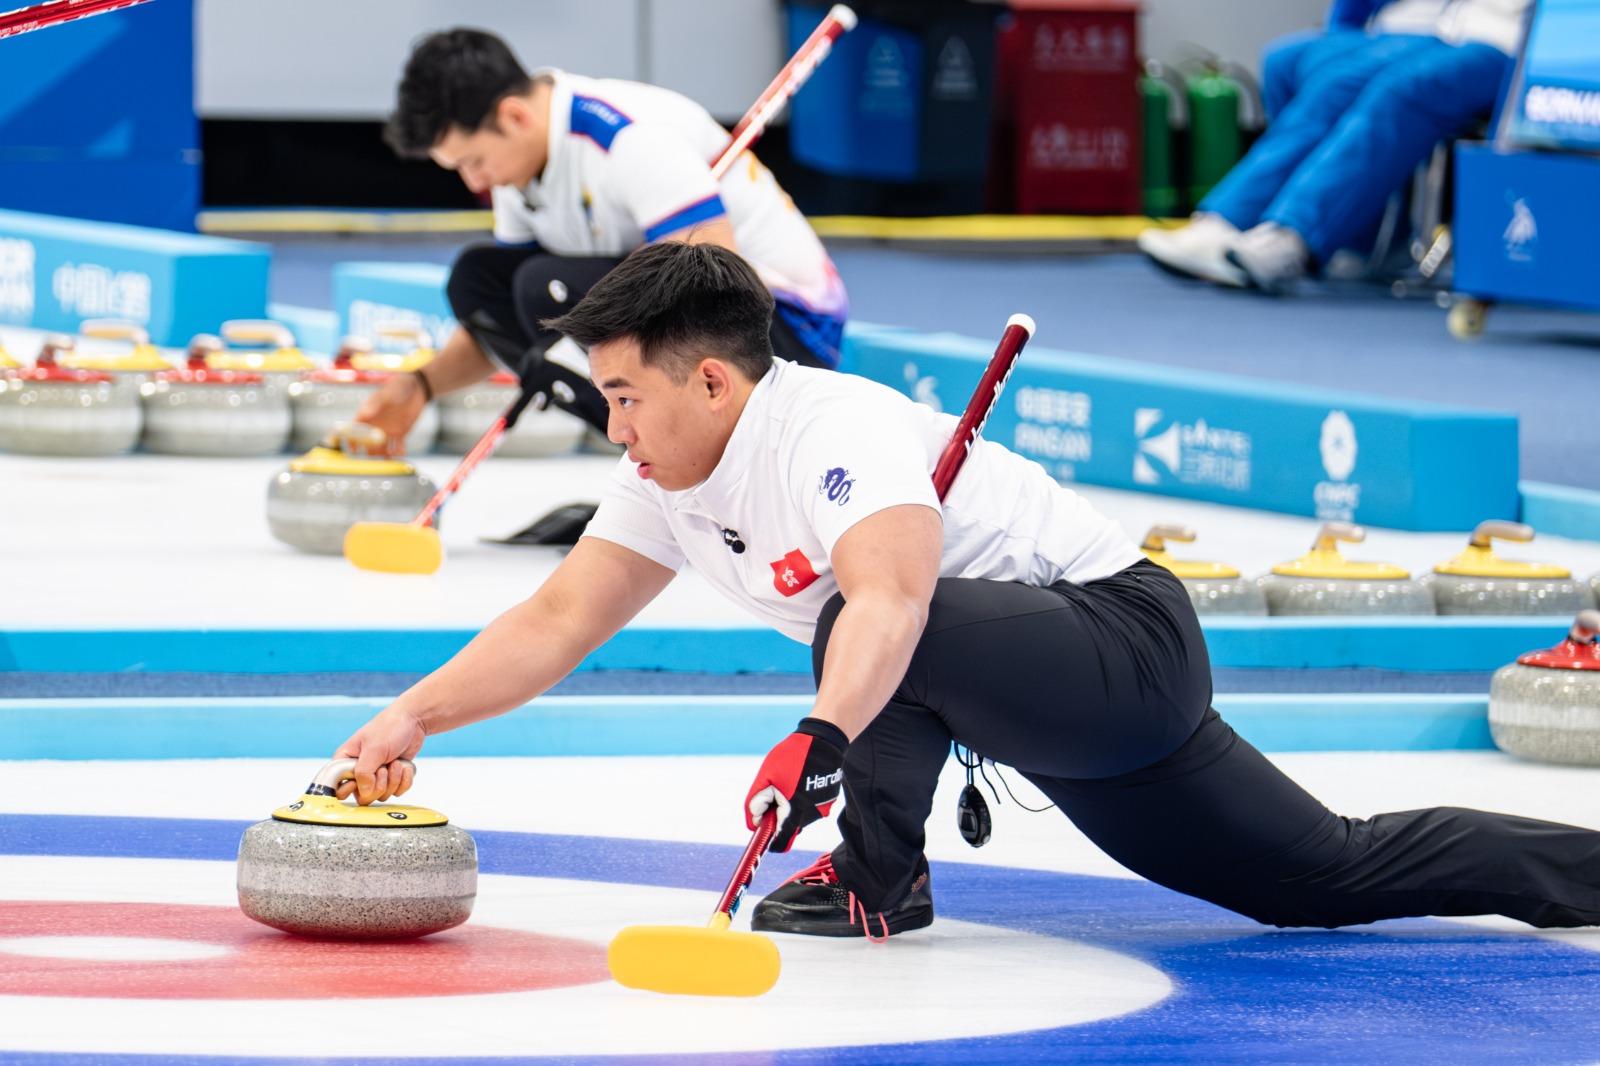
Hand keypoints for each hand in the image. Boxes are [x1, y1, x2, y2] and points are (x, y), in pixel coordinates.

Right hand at [332, 706, 427, 804]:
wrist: (414, 720)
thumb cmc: (390, 727)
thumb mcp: (374, 749)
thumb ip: (364, 773)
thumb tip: (364, 793)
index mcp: (346, 761)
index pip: (338, 788)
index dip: (348, 790)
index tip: (359, 782)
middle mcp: (359, 771)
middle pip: (363, 796)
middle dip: (379, 785)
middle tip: (384, 768)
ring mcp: (376, 775)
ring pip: (381, 795)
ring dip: (393, 781)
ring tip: (396, 762)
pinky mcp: (392, 777)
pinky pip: (397, 792)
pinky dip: (404, 781)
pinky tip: (405, 767)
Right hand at [350, 373, 427, 455]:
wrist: (416, 389)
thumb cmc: (398, 387)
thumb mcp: (387, 394)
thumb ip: (376, 404)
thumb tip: (364, 413)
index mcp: (367, 415)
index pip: (355, 429)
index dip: (352, 440)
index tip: (353, 450)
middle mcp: (375, 425)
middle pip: (368, 443)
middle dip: (370, 451)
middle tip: (374, 457)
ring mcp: (387, 430)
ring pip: (382, 448)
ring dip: (383, 454)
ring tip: (388, 458)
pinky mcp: (400, 433)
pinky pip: (397, 446)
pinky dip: (398, 451)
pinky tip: (401, 453)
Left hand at [745, 717, 847, 851]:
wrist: (824, 739)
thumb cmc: (792, 756)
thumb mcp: (766, 776)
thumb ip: (755, 802)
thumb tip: (753, 822)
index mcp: (795, 811)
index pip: (780, 843)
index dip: (769, 840)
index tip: (762, 827)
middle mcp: (812, 815)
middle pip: (789, 828)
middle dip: (778, 816)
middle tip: (774, 794)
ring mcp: (822, 808)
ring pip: (799, 816)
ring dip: (790, 806)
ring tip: (791, 781)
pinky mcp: (828, 800)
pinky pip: (810, 806)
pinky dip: (802, 799)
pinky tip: (803, 779)